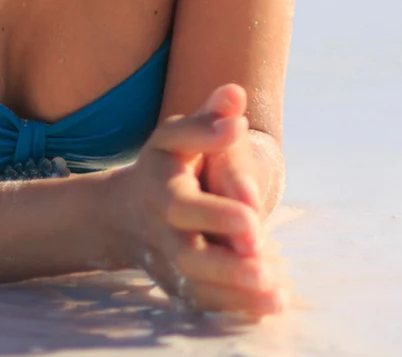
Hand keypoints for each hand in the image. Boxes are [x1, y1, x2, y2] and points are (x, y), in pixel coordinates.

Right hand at [111, 85, 286, 317]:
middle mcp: (164, 232)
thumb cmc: (166, 164)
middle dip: (225, 262)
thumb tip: (236, 94)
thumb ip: (209, 118)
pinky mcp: (181, 286)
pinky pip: (208, 303)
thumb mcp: (179, 135)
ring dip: (237, 292)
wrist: (124, 214)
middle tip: (262, 253)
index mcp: (163, 191)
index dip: (216, 208)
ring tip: (276, 292)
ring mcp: (170, 264)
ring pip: (200, 286)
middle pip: (189, 255)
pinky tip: (272, 304)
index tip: (251, 205)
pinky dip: (237, 307)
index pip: (186, 203)